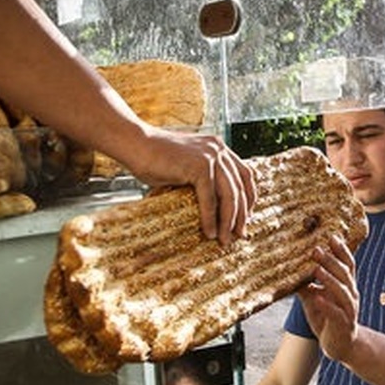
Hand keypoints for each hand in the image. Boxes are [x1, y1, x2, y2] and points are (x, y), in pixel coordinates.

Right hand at [125, 127, 256, 245]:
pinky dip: (210, 219)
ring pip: (229, 195)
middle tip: (239, 235)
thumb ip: (205, 178)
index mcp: (219, 148)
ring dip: (229, 221)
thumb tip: (216, 208)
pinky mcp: (199, 166)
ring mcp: (210, 156)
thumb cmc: (155, 159)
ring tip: (225, 240)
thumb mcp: (188, 166)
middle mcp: (219, 149)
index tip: (245, 219)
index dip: (249, 198)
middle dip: (241, 215)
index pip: (245, 175)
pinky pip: (210, 199)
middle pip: (240, 187)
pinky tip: (209, 233)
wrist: (135, 144)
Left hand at [296, 236, 359, 363]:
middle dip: (331, 261)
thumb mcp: (314, 300)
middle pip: (344, 274)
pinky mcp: (344, 324)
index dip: (342, 250)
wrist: (341, 346)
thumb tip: (289, 272)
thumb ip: (306, 286)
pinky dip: (327, 305)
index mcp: (346, 286)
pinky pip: (336, 313)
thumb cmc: (328, 319)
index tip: (332, 236)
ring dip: (330, 279)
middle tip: (317, 249)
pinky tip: (317, 297)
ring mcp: (349, 310)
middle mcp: (351, 295)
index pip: (348, 264)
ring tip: (317, 270)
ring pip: (343, 291)